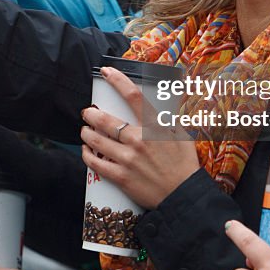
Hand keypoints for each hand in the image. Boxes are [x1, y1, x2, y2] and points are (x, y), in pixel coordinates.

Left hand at [80, 67, 198, 209]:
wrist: (184, 196)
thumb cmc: (185, 165)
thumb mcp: (182, 136)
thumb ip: (169, 120)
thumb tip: (162, 105)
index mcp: (155, 127)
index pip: (133, 96)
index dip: (117, 80)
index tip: (106, 72)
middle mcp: (139, 140)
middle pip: (105, 119)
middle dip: (90, 113)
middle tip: (88, 112)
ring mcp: (128, 159)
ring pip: (95, 140)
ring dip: (85, 132)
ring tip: (85, 130)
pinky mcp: (121, 177)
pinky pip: (95, 163)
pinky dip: (86, 154)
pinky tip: (86, 150)